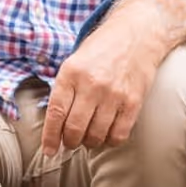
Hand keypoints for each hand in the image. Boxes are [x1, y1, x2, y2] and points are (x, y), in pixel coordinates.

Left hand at [40, 34, 162, 156]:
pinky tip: (107, 134)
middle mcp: (91, 84)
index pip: (56, 113)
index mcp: (71, 73)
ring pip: (96, 136)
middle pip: (75, 129)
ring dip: (89, 143)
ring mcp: (114, 94)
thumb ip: (64, 90)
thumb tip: (54, 124)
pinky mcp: (133, 102)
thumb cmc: (101, 51)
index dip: (50, 137)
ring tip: (89, 137)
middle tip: (71, 142)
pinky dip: (110, 141)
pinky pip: (119, 135)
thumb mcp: (74, 62)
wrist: (136, 35)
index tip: (49, 151)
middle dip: (70, 142)